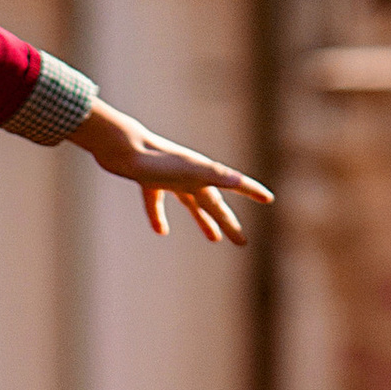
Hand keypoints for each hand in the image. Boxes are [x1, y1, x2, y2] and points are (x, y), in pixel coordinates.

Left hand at [73, 100, 270, 243]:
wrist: (121, 147)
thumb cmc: (155, 159)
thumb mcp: (187, 170)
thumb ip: (213, 175)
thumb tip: (238, 181)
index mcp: (202, 173)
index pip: (232, 184)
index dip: (251, 191)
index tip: (268, 199)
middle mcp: (189, 175)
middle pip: (213, 204)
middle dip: (228, 223)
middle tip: (242, 242)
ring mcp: (169, 178)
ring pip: (191, 204)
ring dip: (203, 221)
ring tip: (214, 240)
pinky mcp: (148, 181)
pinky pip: (156, 202)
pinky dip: (159, 217)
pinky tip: (161, 232)